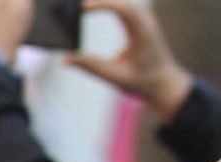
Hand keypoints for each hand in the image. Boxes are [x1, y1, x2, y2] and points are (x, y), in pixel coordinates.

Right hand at [67, 0, 192, 122]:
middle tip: (76, 6)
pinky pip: (125, 8)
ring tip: (83, 7)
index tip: (83, 8)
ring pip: (125, 4)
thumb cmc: (141, 81)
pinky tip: (95, 8)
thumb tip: (66, 59)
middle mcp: (146, 24)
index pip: (124, 10)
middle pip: (123, 3)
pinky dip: (110, 6)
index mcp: (143, 34)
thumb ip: (91, 67)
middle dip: (101, 1)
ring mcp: (145, 22)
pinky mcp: (140, 24)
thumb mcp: (115, 77)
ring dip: (105, 2)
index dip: (104, 5)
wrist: (164, 82)